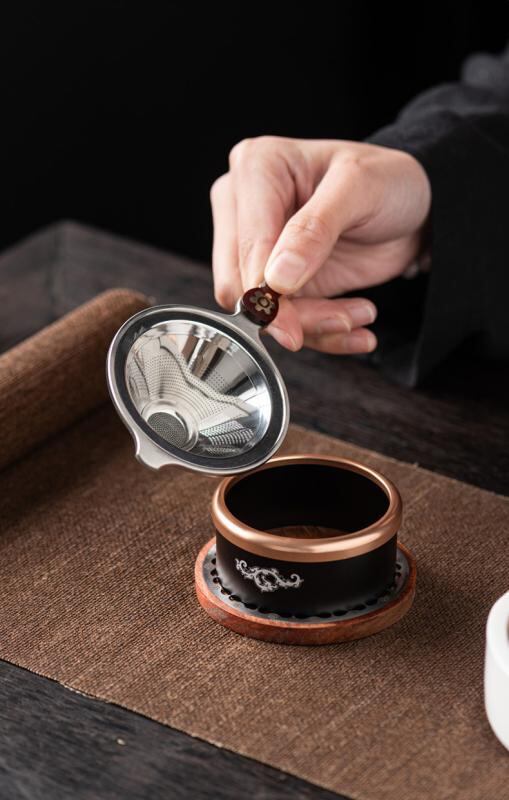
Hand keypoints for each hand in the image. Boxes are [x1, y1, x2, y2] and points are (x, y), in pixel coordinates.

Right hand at [210, 136, 430, 353]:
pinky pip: (282, 321)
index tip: (293, 323)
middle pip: (241, 284)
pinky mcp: (276, 281)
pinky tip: (354, 326)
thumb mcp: (360, 189)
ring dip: (312, 326)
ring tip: (357, 317)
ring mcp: (258, 247)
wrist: (414, 207)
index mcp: (256, 167)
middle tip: (341, 320)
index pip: (244, 244)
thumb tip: (274, 278)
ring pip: (259, 310)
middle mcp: (245, 206)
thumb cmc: (387, 180)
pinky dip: (319, 332)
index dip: (264, 290)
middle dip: (292, 314)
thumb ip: (314, 229)